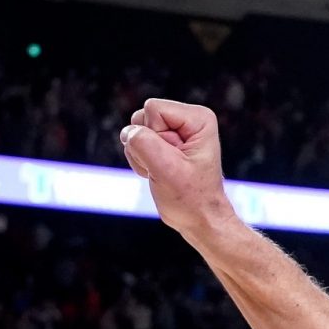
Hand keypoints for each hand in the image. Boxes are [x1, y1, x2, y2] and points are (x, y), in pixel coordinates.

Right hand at [120, 99, 236, 239]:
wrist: (199, 219)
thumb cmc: (191, 198)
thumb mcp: (167, 170)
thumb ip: (144, 143)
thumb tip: (129, 132)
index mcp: (198, 118)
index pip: (153, 109)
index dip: (153, 136)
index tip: (172, 160)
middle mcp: (188, 119)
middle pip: (141, 117)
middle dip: (145, 146)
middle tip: (165, 169)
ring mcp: (175, 130)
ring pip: (135, 131)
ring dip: (141, 156)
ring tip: (162, 173)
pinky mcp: (164, 142)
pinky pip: (135, 142)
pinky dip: (140, 161)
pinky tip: (158, 173)